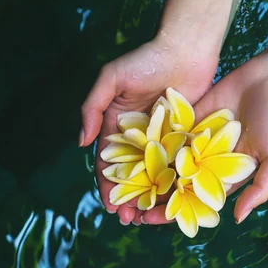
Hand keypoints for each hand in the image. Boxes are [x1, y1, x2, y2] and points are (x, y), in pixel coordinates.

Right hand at [80, 32, 216, 224]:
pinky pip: (179, 164)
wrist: (187, 48)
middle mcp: (140, 137)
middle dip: (128, 198)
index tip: (110, 205)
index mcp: (119, 126)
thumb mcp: (112, 78)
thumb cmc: (147, 59)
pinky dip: (176, 182)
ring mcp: (165, 139)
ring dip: (151, 197)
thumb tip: (80, 142)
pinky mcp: (187, 137)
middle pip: (132, 174)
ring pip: (155, 174)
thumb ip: (93, 107)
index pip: (109, 163)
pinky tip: (175, 201)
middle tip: (129, 219)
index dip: (107, 185)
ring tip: (150, 218)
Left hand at [142, 57, 267, 224]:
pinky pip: (166, 133)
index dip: (173, 211)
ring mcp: (196, 140)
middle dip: (153, 196)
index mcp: (226, 176)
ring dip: (146, 172)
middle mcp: (207, 161)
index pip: (194, 199)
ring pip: (166, 160)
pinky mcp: (188, 118)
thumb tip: (238, 219)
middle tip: (127, 206)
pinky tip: (127, 151)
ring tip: (121, 185)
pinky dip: (148, 142)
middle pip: (175, 184)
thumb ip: (260, 189)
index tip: (150, 220)